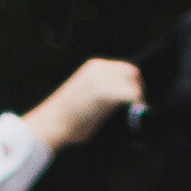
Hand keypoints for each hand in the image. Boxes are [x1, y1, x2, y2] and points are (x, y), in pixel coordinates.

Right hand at [23, 56, 143, 149]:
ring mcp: (102, 80)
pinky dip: (136, 106)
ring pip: (134, 84)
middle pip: (133, 73)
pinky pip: (131, 96)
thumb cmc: (65, 116)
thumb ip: (102, 89)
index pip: (124, 69)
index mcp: (94, 67)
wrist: (51, 123)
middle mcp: (100, 69)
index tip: (134, 99)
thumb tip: (121, 99)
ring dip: (138, 99)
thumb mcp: (84, 92)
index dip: (133, 84)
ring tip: (135, 114)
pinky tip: (132, 116)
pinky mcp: (105, 93)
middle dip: (138, 90)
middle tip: (138, 107)